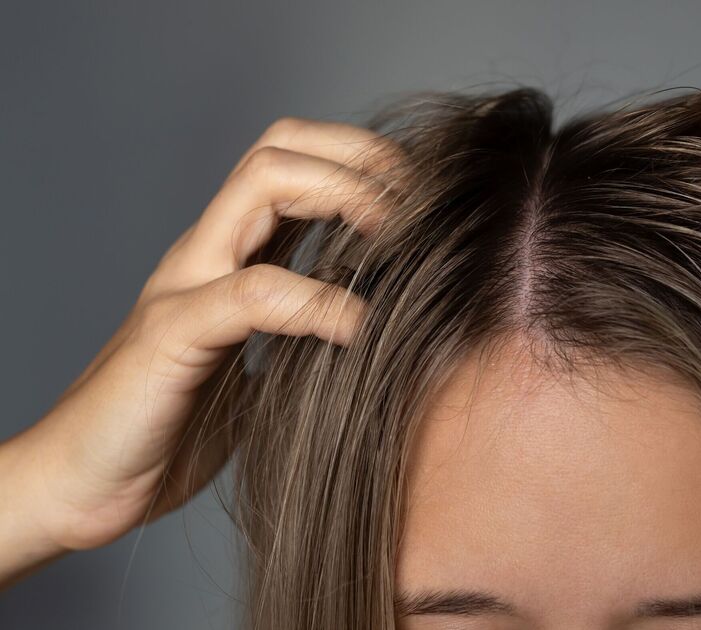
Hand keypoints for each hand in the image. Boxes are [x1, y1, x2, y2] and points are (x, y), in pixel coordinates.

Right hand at [0, 117, 391, 585]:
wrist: (87, 482)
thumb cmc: (177, 425)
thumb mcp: (265, 367)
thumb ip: (306, 334)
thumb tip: (389, 331)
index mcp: (231, 257)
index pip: (292, 162)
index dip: (360, 162)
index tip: (423, 198)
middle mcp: (208, 255)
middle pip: (279, 150)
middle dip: (357, 158)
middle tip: (419, 199)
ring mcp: (186, 286)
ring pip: (261, 187)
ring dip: (343, 196)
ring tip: (398, 234)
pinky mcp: (172, 336)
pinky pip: (254, 293)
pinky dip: (317, 300)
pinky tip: (358, 325)